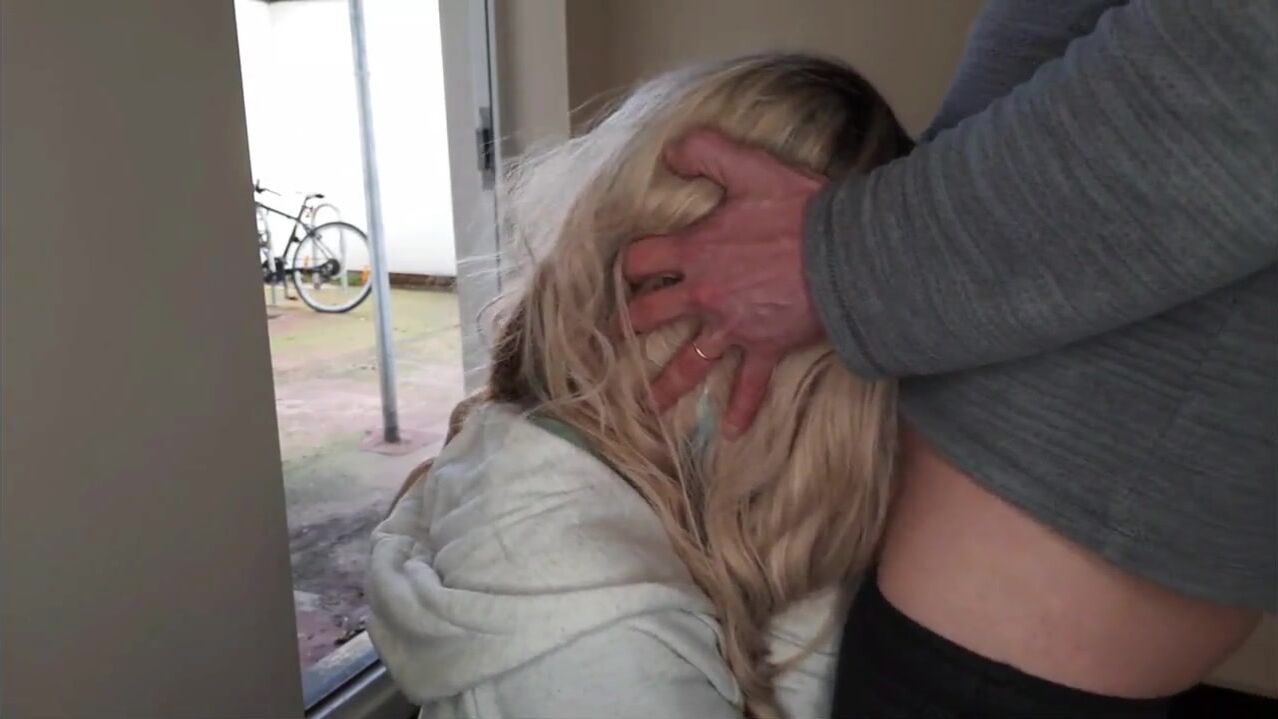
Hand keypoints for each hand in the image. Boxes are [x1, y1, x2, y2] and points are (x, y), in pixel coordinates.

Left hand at [623, 129, 826, 436]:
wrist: (845, 253)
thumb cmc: (799, 209)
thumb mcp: (750, 166)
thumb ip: (706, 150)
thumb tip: (671, 150)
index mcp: (695, 252)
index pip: (642, 259)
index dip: (631, 262)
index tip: (627, 270)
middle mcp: (705, 295)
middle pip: (652, 315)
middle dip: (632, 324)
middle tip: (614, 338)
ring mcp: (733, 327)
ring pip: (690, 361)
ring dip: (667, 385)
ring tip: (646, 407)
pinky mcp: (766, 347)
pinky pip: (750, 385)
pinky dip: (739, 409)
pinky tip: (728, 432)